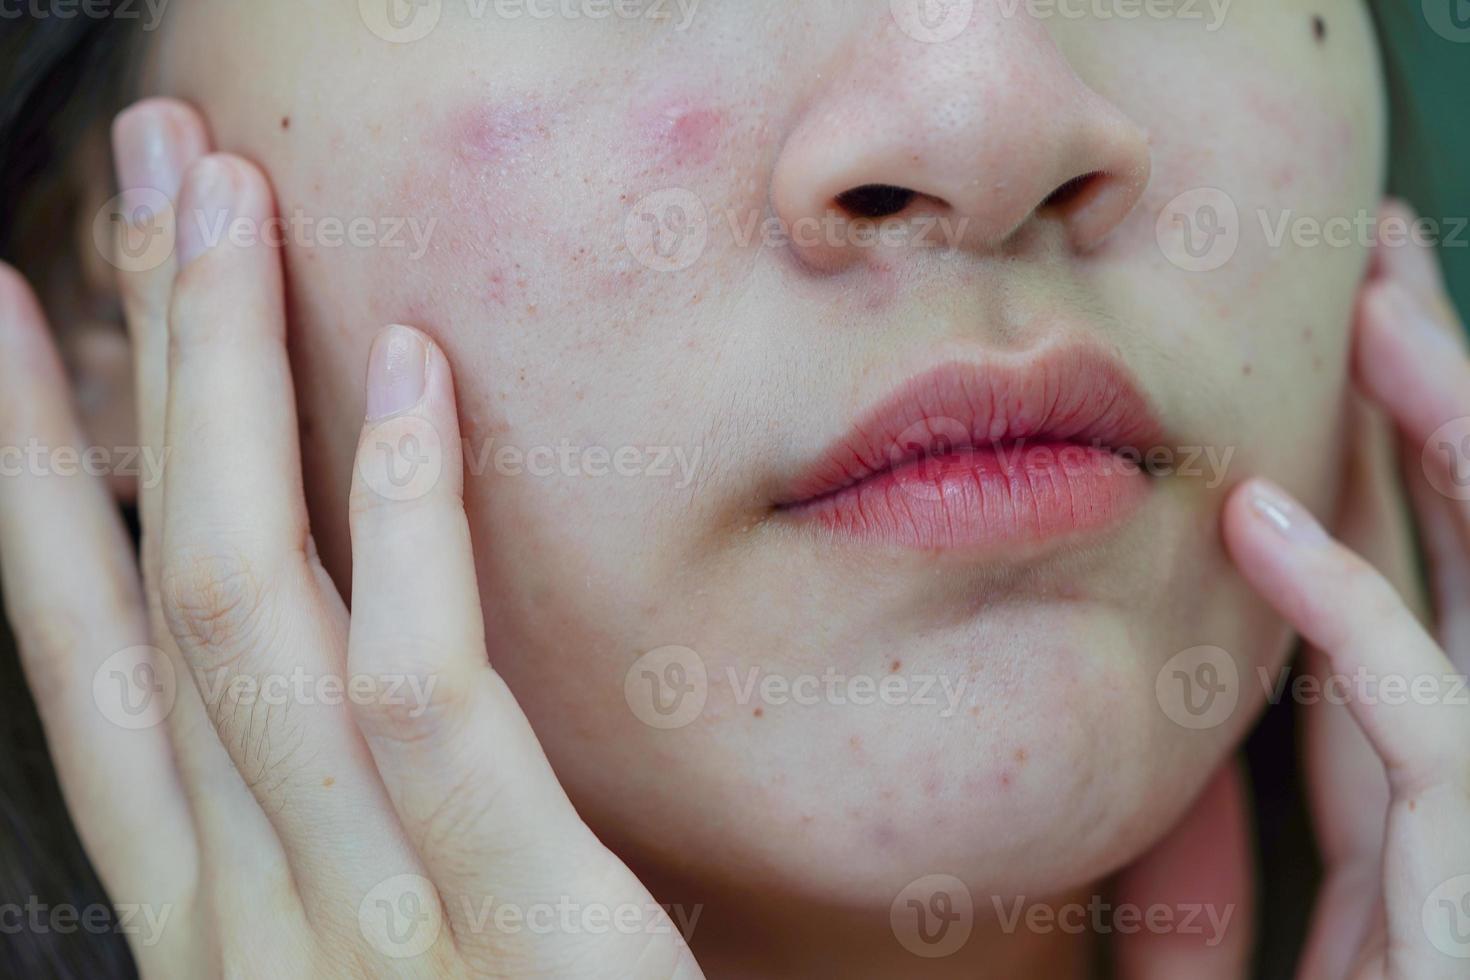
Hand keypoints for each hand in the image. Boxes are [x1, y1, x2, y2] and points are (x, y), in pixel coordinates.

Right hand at [0, 99, 701, 978]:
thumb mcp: (372, 954)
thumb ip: (337, 825)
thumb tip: (324, 650)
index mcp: (221, 915)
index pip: (92, 664)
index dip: (35, 489)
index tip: (20, 335)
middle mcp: (257, 906)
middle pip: (159, 590)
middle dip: (134, 368)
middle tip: (137, 177)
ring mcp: (372, 917)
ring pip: (250, 610)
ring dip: (227, 385)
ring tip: (223, 205)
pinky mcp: (521, 922)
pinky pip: (426, 691)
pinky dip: (403, 519)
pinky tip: (401, 372)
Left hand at [1224, 200, 1469, 979]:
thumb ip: (1199, 890)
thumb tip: (1172, 765)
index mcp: (1419, 838)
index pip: (1399, 634)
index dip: (1373, 503)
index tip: (1317, 394)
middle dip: (1444, 420)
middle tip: (1384, 273)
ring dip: (1444, 450)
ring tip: (1377, 308)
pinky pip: (1433, 734)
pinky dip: (1349, 621)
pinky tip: (1265, 523)